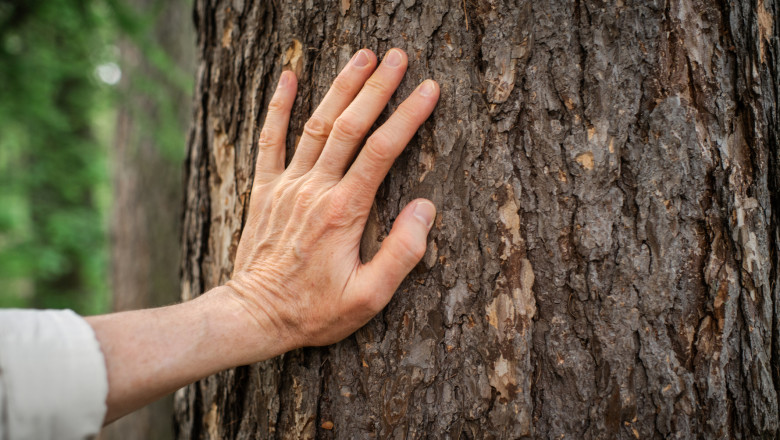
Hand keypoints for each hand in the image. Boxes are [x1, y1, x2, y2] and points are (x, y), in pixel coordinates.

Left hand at [226, 48, 439, 355]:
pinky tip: (288, 75)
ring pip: (317, 123)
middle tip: (398, 57)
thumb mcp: (370, 296)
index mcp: (345, 210)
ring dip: (341, 86)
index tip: (429, 89)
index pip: (383, 150)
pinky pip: (270, 138)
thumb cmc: (315, 311)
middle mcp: (316, 188)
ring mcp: (287, 185)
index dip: (408, 116)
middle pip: (351, 125)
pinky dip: (277, 105)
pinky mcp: (264, 189)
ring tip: (362, 55)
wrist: (255, 315)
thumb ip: (402, 252)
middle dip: (378, 87)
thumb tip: (426, 208)